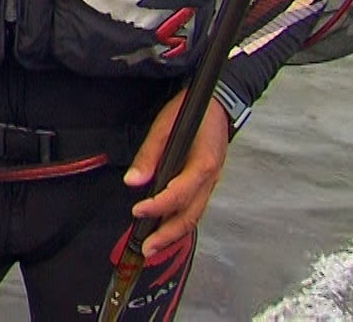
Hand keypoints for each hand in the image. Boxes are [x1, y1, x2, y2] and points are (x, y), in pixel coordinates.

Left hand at [123, 91, 230, 256]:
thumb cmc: (192, 111)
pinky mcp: (208, 183)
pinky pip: (196, 209)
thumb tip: (133, 181)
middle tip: (146, 248)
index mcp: (204, 164)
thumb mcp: (165, 125)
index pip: (179, 194)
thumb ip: (149, 154)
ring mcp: (212, 183)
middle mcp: (211, 178)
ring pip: (195, 216)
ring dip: (174, 234)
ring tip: (154, 247)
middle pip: (190, 215)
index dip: (157, 206)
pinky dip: (182, 223)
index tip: (137, 211)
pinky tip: (167, 230)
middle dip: (167, 235)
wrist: (219, 103)